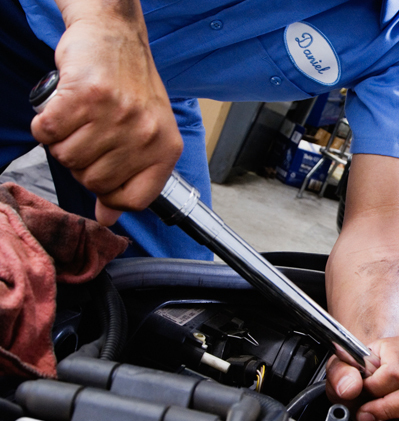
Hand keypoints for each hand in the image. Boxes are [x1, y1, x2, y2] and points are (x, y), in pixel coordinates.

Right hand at [30, 15, 181, 225]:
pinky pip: (48, 133)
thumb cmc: (131, 88)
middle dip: (82, 167)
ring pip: (68, 159)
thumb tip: (107, 219)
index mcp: (166, 150)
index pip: (134, 201)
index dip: (110, 196)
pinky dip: (44, 126)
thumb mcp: (146, 136)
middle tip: (86, 140)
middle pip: (95, 182)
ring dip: (61, 145)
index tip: (101, 180)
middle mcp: (146, 135)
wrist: (115, 35)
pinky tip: (58, 112)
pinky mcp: (85, 96)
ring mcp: (117, 115)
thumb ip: (132, 179)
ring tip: (75, 124)